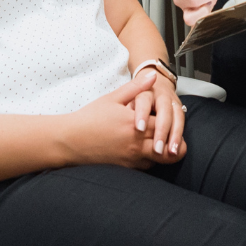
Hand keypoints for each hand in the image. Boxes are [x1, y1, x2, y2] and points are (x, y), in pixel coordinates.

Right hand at [64, 70, 186, 168]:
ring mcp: (129, 159)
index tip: (172, 115)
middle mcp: (134, 145)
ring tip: (162, 140)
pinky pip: (144, 167)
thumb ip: (136, 87)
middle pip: (166, 148)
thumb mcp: (113, 98)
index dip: (171, 121)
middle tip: (176, 134)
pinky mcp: (122, 169)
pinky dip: (150, 159)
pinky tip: (147, 149)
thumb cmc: (90, 117)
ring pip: (157, 160)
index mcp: (134, 125)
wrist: (69, 141)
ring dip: (163, 151)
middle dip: (174, 141)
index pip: (164, 125)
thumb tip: (153, 76)